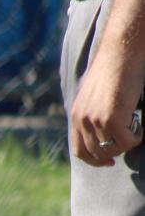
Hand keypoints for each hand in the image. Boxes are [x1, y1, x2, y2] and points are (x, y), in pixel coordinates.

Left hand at [71, 45, 144, 166]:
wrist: (120, 53)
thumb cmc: (114, 71)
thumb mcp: (95, 97)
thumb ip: (94, 115)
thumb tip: (104, 135)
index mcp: (76, 116)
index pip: (80, 151)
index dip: (95, 160)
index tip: (109, 161)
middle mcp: (82, 121)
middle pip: (97, 153)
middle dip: (115, 152)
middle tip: (130, 139)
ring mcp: (96, 121)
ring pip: (113, 149)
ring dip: (128, 142)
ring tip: (135, 125)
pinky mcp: (111, 118)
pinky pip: (127, 141)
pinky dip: (136, 137)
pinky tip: (139, 122)